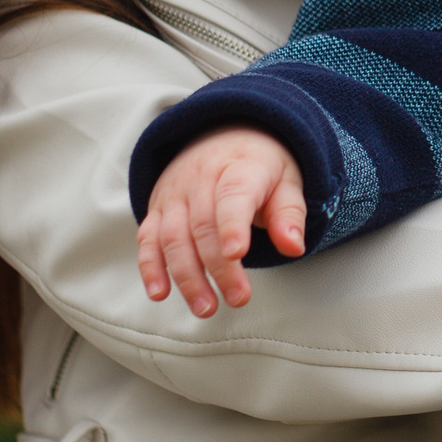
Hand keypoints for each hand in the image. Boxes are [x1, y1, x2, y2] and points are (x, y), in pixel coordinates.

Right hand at [135, 127, 305, 316]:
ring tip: (205, 307)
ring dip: (186, 276)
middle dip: (219, 267)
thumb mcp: (287, 180)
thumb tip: (293, 247)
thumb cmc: (261, 166)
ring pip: (173, 237)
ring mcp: (175, 193)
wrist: (224, 134)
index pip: (233, 195)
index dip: (233, 225)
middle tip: (238, 298)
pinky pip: (148, 238)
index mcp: (240, 167)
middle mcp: (201, 178)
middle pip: (203, 225)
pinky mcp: (157, 208)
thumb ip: (289, 214)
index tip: (237, 253)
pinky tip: (159, 293)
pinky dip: (150, 267)